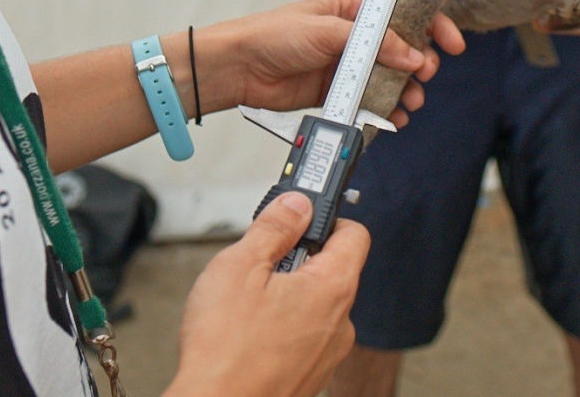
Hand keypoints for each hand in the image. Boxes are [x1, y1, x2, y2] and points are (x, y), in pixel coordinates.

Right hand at [167, 193, 367, 396]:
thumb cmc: (225, 352)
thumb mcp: (240, 267)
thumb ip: (274, 228)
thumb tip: (296, 204)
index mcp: (333, 288)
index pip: (354, 233)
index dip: (326, 218)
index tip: (299, 216)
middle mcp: (341, 323)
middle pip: (331, 268)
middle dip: (296, 259)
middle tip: (259, 264)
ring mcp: (327, 354)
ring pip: (314, 305)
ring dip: (287, 295)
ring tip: (247, 306)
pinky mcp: (310, 376)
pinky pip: (304, 337)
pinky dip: (282, 328)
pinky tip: (248, 336)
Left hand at [203, 0, 462, 126]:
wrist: (240, 68)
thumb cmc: (274, 35)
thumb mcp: (328, 30)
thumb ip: (374, 43)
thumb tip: (413, 56)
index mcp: (356, 9)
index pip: (405, 11)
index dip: (433, 24)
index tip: (452, 43)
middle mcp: (356, 36)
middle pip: (405, 48)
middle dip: (422, 63)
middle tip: (425, 77)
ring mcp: (348, 65)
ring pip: (391, 77)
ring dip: (406, 90)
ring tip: (410, 103)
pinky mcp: (338, 92)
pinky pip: (371, 100)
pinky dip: (386, 109)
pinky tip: (393, 118)